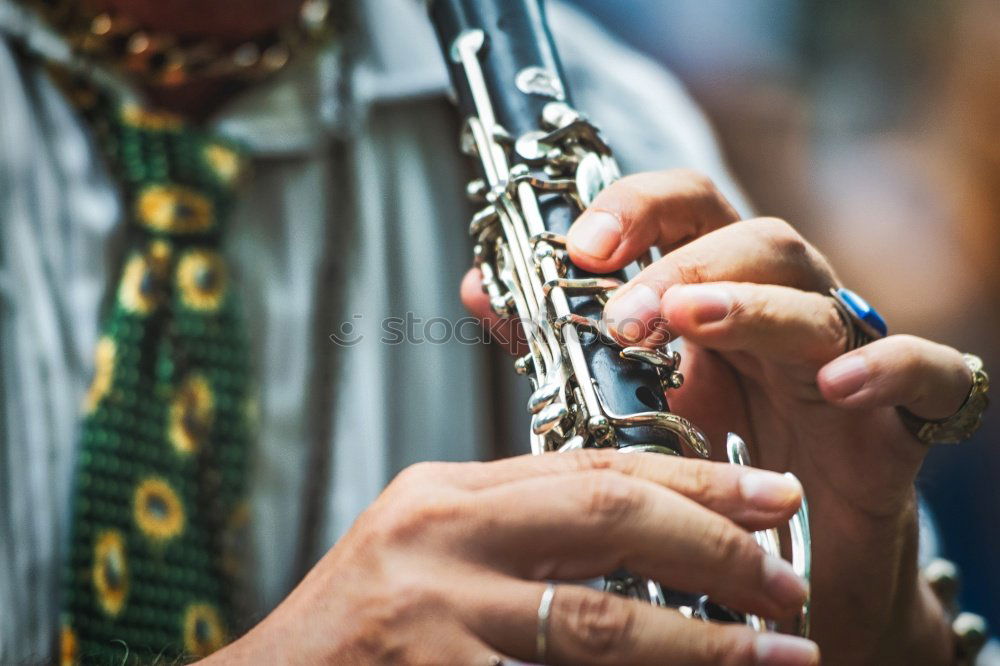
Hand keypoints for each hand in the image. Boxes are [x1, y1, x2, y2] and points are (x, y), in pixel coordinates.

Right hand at [204, 451, 819, 664]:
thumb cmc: (358, 631)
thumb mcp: (432, 553)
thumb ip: (516, 528)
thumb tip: (634, 527)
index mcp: (446, 497)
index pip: (590, 467)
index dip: (692, 482)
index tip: (769, 497)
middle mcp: (439, 539)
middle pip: (607, 517)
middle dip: (713, 544)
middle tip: (789, 575)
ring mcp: (433, 614)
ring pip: (599, 621)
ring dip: (702, 640)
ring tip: (778, 649)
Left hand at [463, 169, 966, 663]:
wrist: (779, 584)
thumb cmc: (709, 481)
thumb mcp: (628, 408)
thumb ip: (559, 346)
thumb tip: (481, 289)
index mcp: (719, 302)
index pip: (691, 213)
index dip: (639, 209)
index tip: (578, 245)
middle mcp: (782, 317)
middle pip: (756, 239)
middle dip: (685, 263)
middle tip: (621, 314)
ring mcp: (842, 365)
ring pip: (818, 299)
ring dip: (749, 304)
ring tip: (687, 324)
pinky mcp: (897, 424)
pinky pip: (927, 373)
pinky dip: (887, 368)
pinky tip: (834, 387)